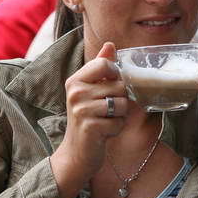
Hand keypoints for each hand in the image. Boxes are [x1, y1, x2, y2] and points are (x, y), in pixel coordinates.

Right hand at [58, 42, 127, 176]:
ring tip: (105, 121)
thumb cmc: (87, 119)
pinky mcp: (90, 127)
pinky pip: (119, 122)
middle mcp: (76, 92)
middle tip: (105, 111)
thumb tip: (110, 44)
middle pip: (119, 86)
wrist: (76, 153)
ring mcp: (81, 110)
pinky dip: (116, 129)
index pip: (105, 64)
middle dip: (120, 100)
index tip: (111, 86)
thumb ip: (100, 67)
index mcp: (75, 80)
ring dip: (119, 116)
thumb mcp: (90, 91)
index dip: (116, 74)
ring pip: (122, 104)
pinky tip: (104, 133)